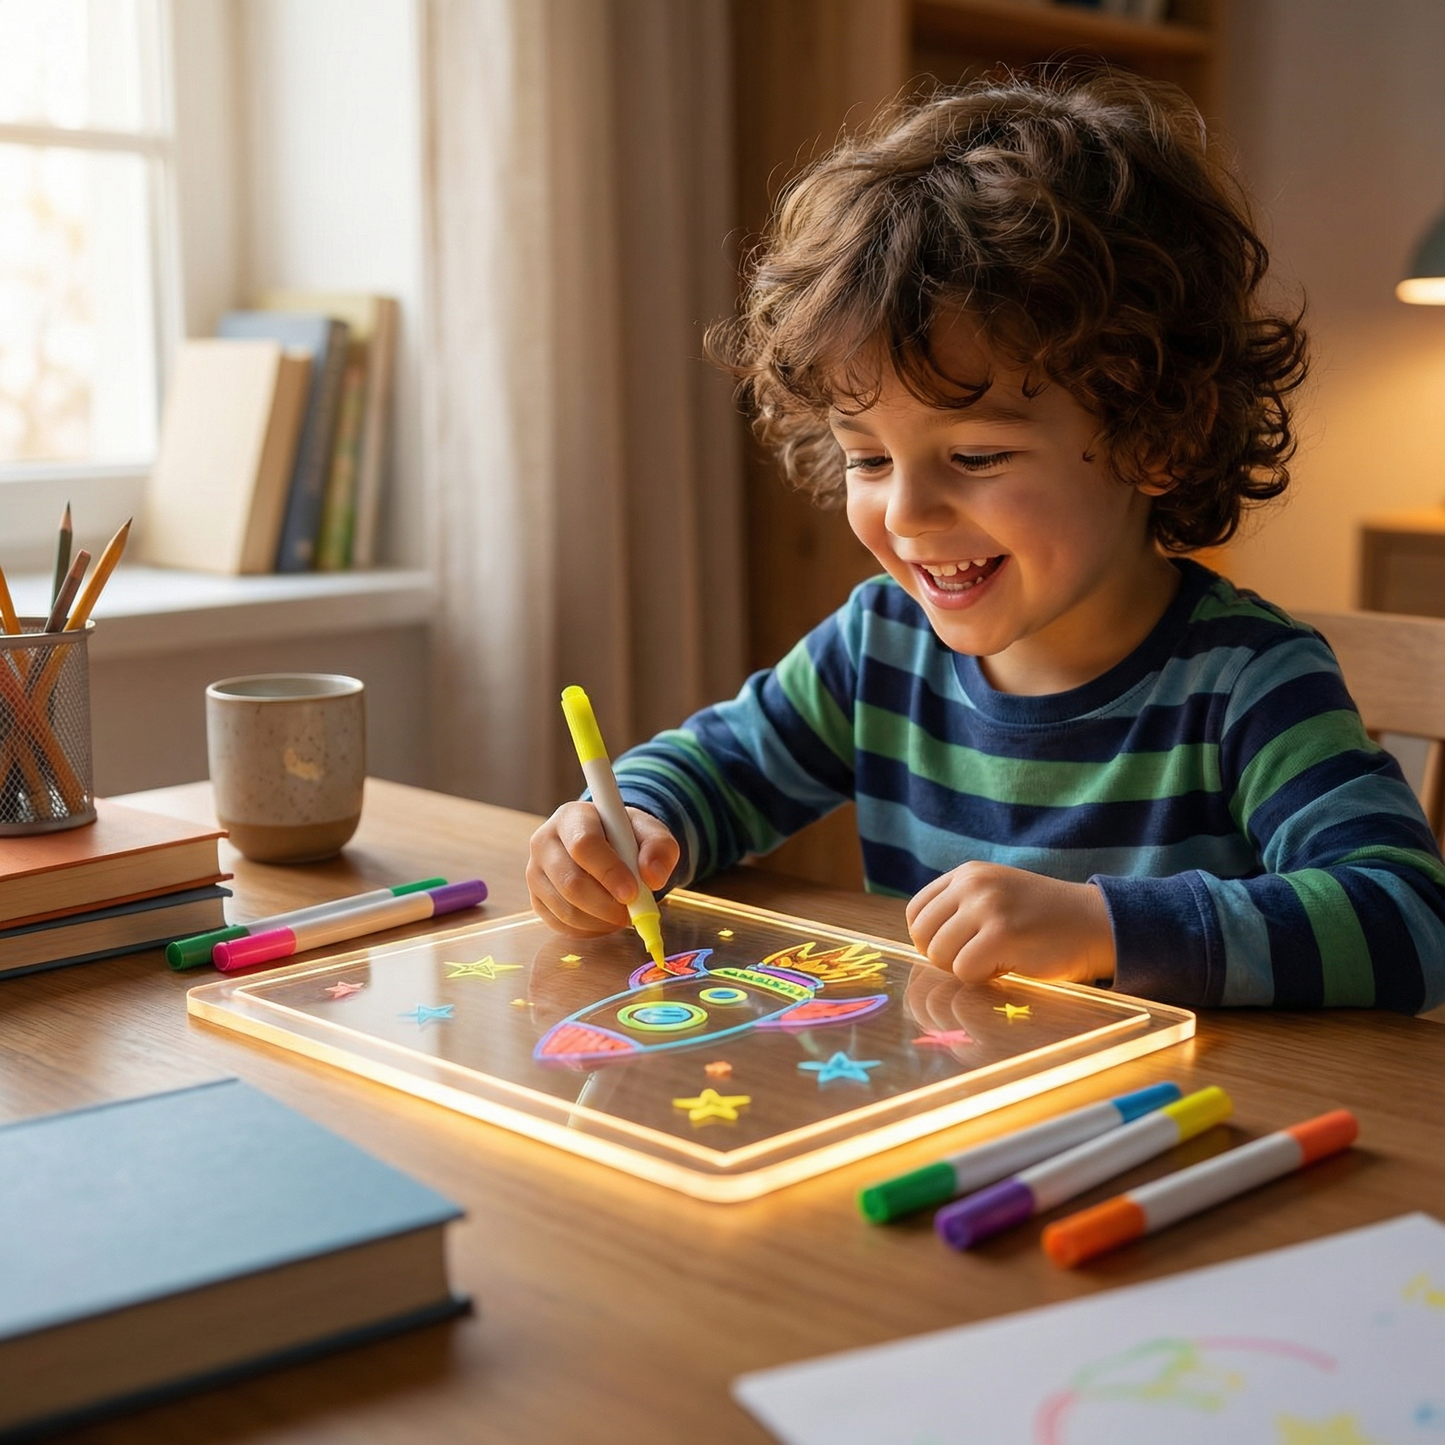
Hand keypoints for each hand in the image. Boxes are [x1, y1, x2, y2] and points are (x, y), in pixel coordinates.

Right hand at [527, 802, 679, 936]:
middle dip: (605, 905)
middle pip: (569, 881)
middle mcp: (544, 842)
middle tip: (630, 914)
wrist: (607, 845)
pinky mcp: (536, 898)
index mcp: (572, 816)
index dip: (609, 872)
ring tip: (621, 915)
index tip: (633, 892)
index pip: (583, 845)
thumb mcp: (651, 833)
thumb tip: (653, 877)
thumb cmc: (627, 837)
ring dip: (599, 921)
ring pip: (565, 908)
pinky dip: (588, 930)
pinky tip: (605, 920)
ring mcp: (535, 872)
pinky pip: (560, 924)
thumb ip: (659, 848)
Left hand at [905, 861, 1114, 985]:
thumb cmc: (1041, 918)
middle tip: (979, 956)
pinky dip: (983, 977)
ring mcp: (987, 907)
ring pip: (939, 956)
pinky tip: (1010, 964)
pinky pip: (964, 971)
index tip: (957, 946)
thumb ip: (958, 908)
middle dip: (945, 956)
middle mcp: (973, 885)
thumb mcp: (995, 895)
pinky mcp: (1002, 935)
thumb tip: (920, 942)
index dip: (930, 938)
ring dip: (966, 967)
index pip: (916, 912)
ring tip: (998, 957)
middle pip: (923, 936)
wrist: (1094, 923)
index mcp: (967, 874)